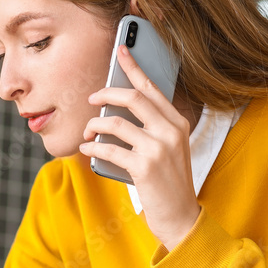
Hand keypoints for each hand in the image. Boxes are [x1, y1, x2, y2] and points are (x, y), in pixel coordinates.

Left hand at [79, 45, 200, 250]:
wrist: (180, 217)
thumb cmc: (169, 183)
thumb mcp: (168, 151)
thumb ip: (151, 129)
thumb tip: (115, 113)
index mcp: (178, 123)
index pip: (152, 88)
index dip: (134, 67)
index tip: (120, 50)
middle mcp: (170, 131)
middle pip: (132, 98)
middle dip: (106, 94)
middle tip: (92, 99)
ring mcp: (158, 149)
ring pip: (115, 123)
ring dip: (94, 125)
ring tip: (87, 131)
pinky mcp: (144, 167)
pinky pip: (108, 149)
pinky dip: (92, 147)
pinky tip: (86, 148)